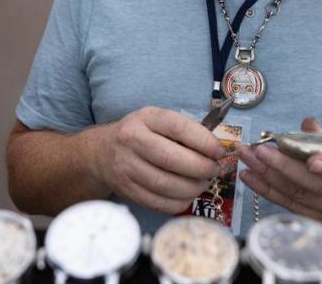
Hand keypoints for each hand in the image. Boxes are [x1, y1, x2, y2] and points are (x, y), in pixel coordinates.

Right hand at [91, 107, 223, 213]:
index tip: (219, 152)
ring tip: (202, 183)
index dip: (204, 141)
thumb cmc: (139, 134)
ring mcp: (126, 167)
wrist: (102, 153)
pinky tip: (187, 195)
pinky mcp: (127, 190)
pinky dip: (180, 202)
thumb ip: (183, 130)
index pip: (178, 127)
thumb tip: (215, 151)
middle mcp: (132, 140)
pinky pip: (159, 203)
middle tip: (214, 170)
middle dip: (202, 168)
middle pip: (173, 159)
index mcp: (145, 118)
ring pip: (167, 185)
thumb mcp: (156, 121)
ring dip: (193, 188)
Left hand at [238, 117, 321, 238]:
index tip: (311, 160)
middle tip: (258, 151)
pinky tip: (252, 180)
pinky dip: (270, 193)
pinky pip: (294, 208)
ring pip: (301, 197)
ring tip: (247, 162)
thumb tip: (307, 124)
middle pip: (317, 185)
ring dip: (269, 179)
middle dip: (283, 167)